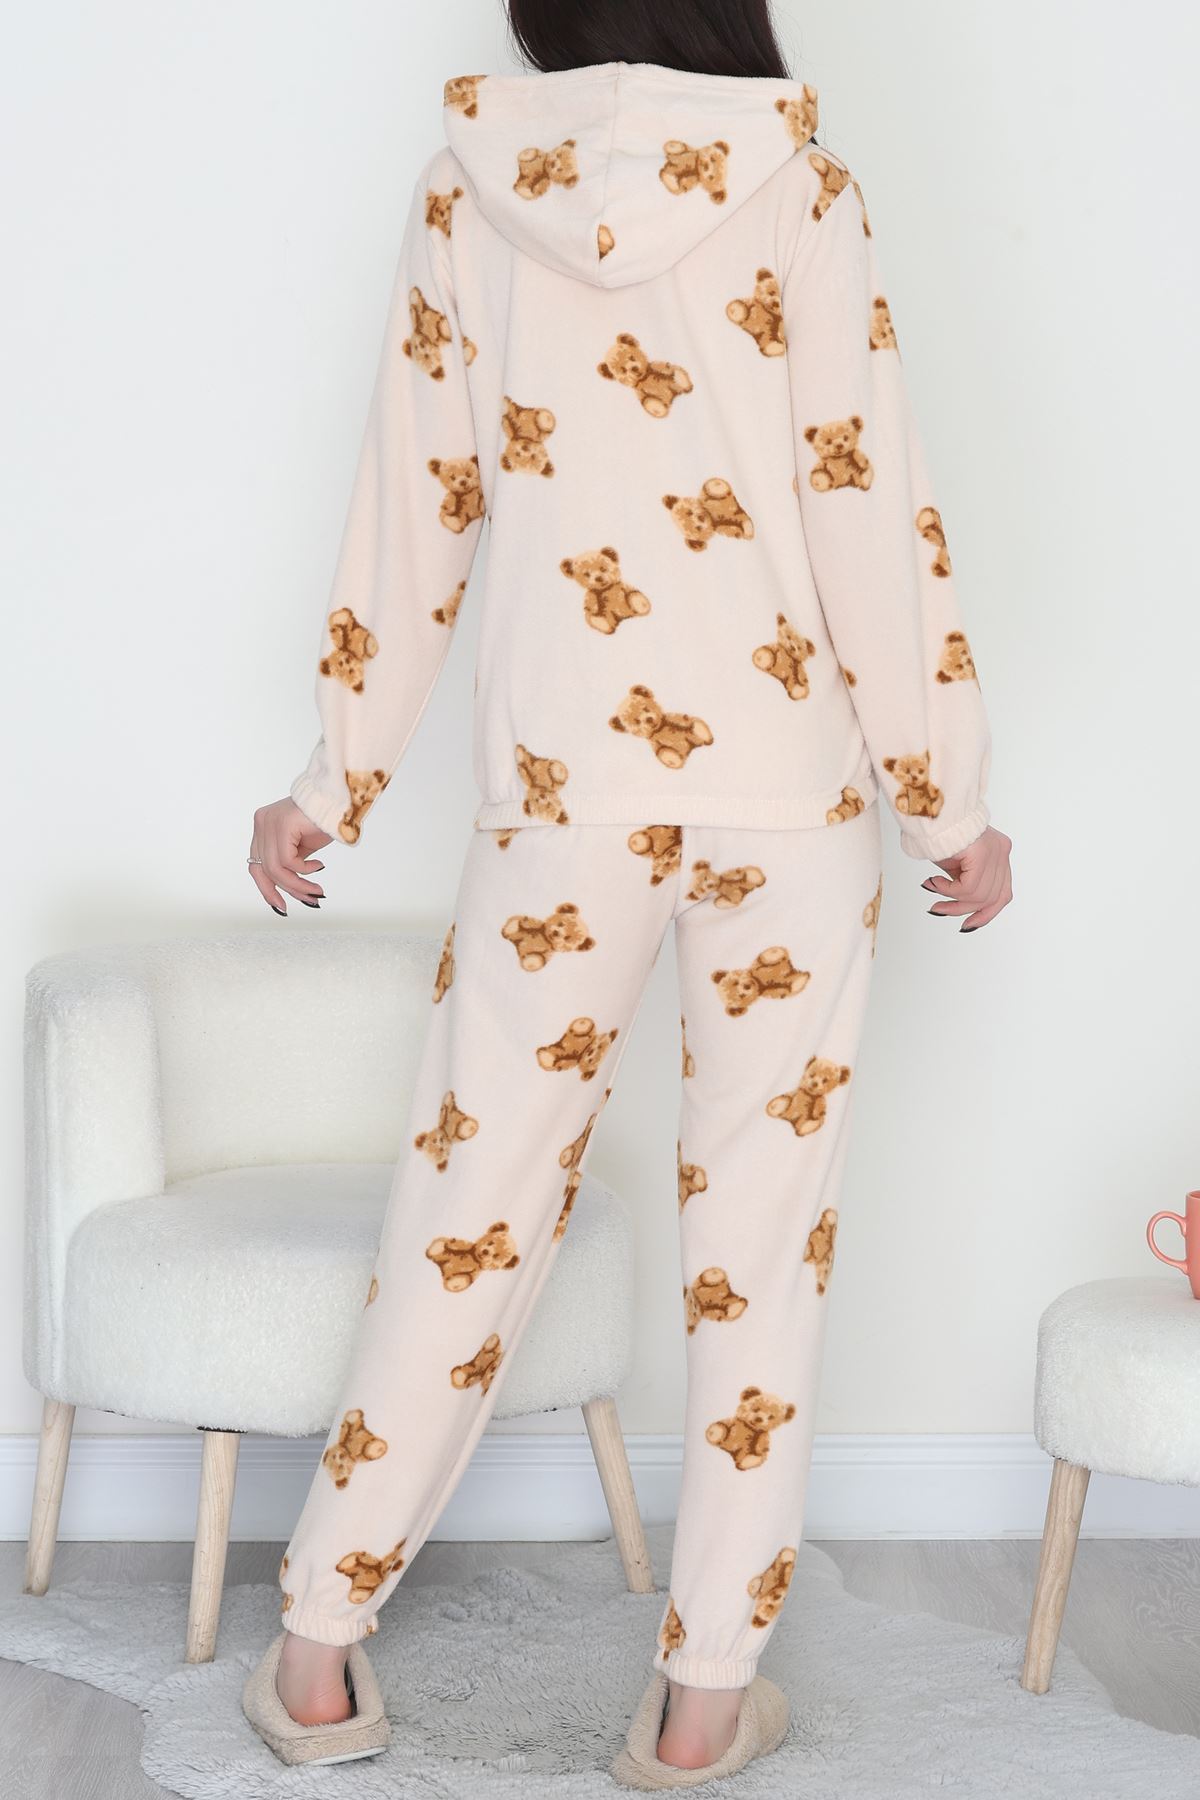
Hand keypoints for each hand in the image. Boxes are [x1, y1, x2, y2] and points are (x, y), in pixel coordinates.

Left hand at [248, 798, 332, 914]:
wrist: (338, 801)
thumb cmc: (322, 823)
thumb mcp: (300, 849)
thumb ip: (289, 864)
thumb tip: (289, 890)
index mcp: (262, 828)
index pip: (255, 865)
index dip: (266, 889)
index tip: (281, 906)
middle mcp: (261, 824)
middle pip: (263, 869)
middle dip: (286, 890)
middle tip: (308, 901)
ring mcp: (269, 822)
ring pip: (275, 868)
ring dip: (299, 884)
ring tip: (317, 889)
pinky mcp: (281, 824)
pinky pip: (287, 860)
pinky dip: (304, 870)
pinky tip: (319, 866)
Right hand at [921, 826, 1012, 931]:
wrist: (930, 814)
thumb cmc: (939, 836)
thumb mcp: (957, 867)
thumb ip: (966, 882)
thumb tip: (961, 906)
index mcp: (1000, 854)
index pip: (1002, 893)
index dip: (986, 914)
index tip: (967, 924)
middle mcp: (1002, 852)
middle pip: (992, 898)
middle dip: (961, 909)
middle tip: (937, 909)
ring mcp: (997, 852)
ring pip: (980, 896)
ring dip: (951, 899)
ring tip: (932, 888)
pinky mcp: (984, 853)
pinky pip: (969, 887)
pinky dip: (948, 890)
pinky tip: (934, 881)